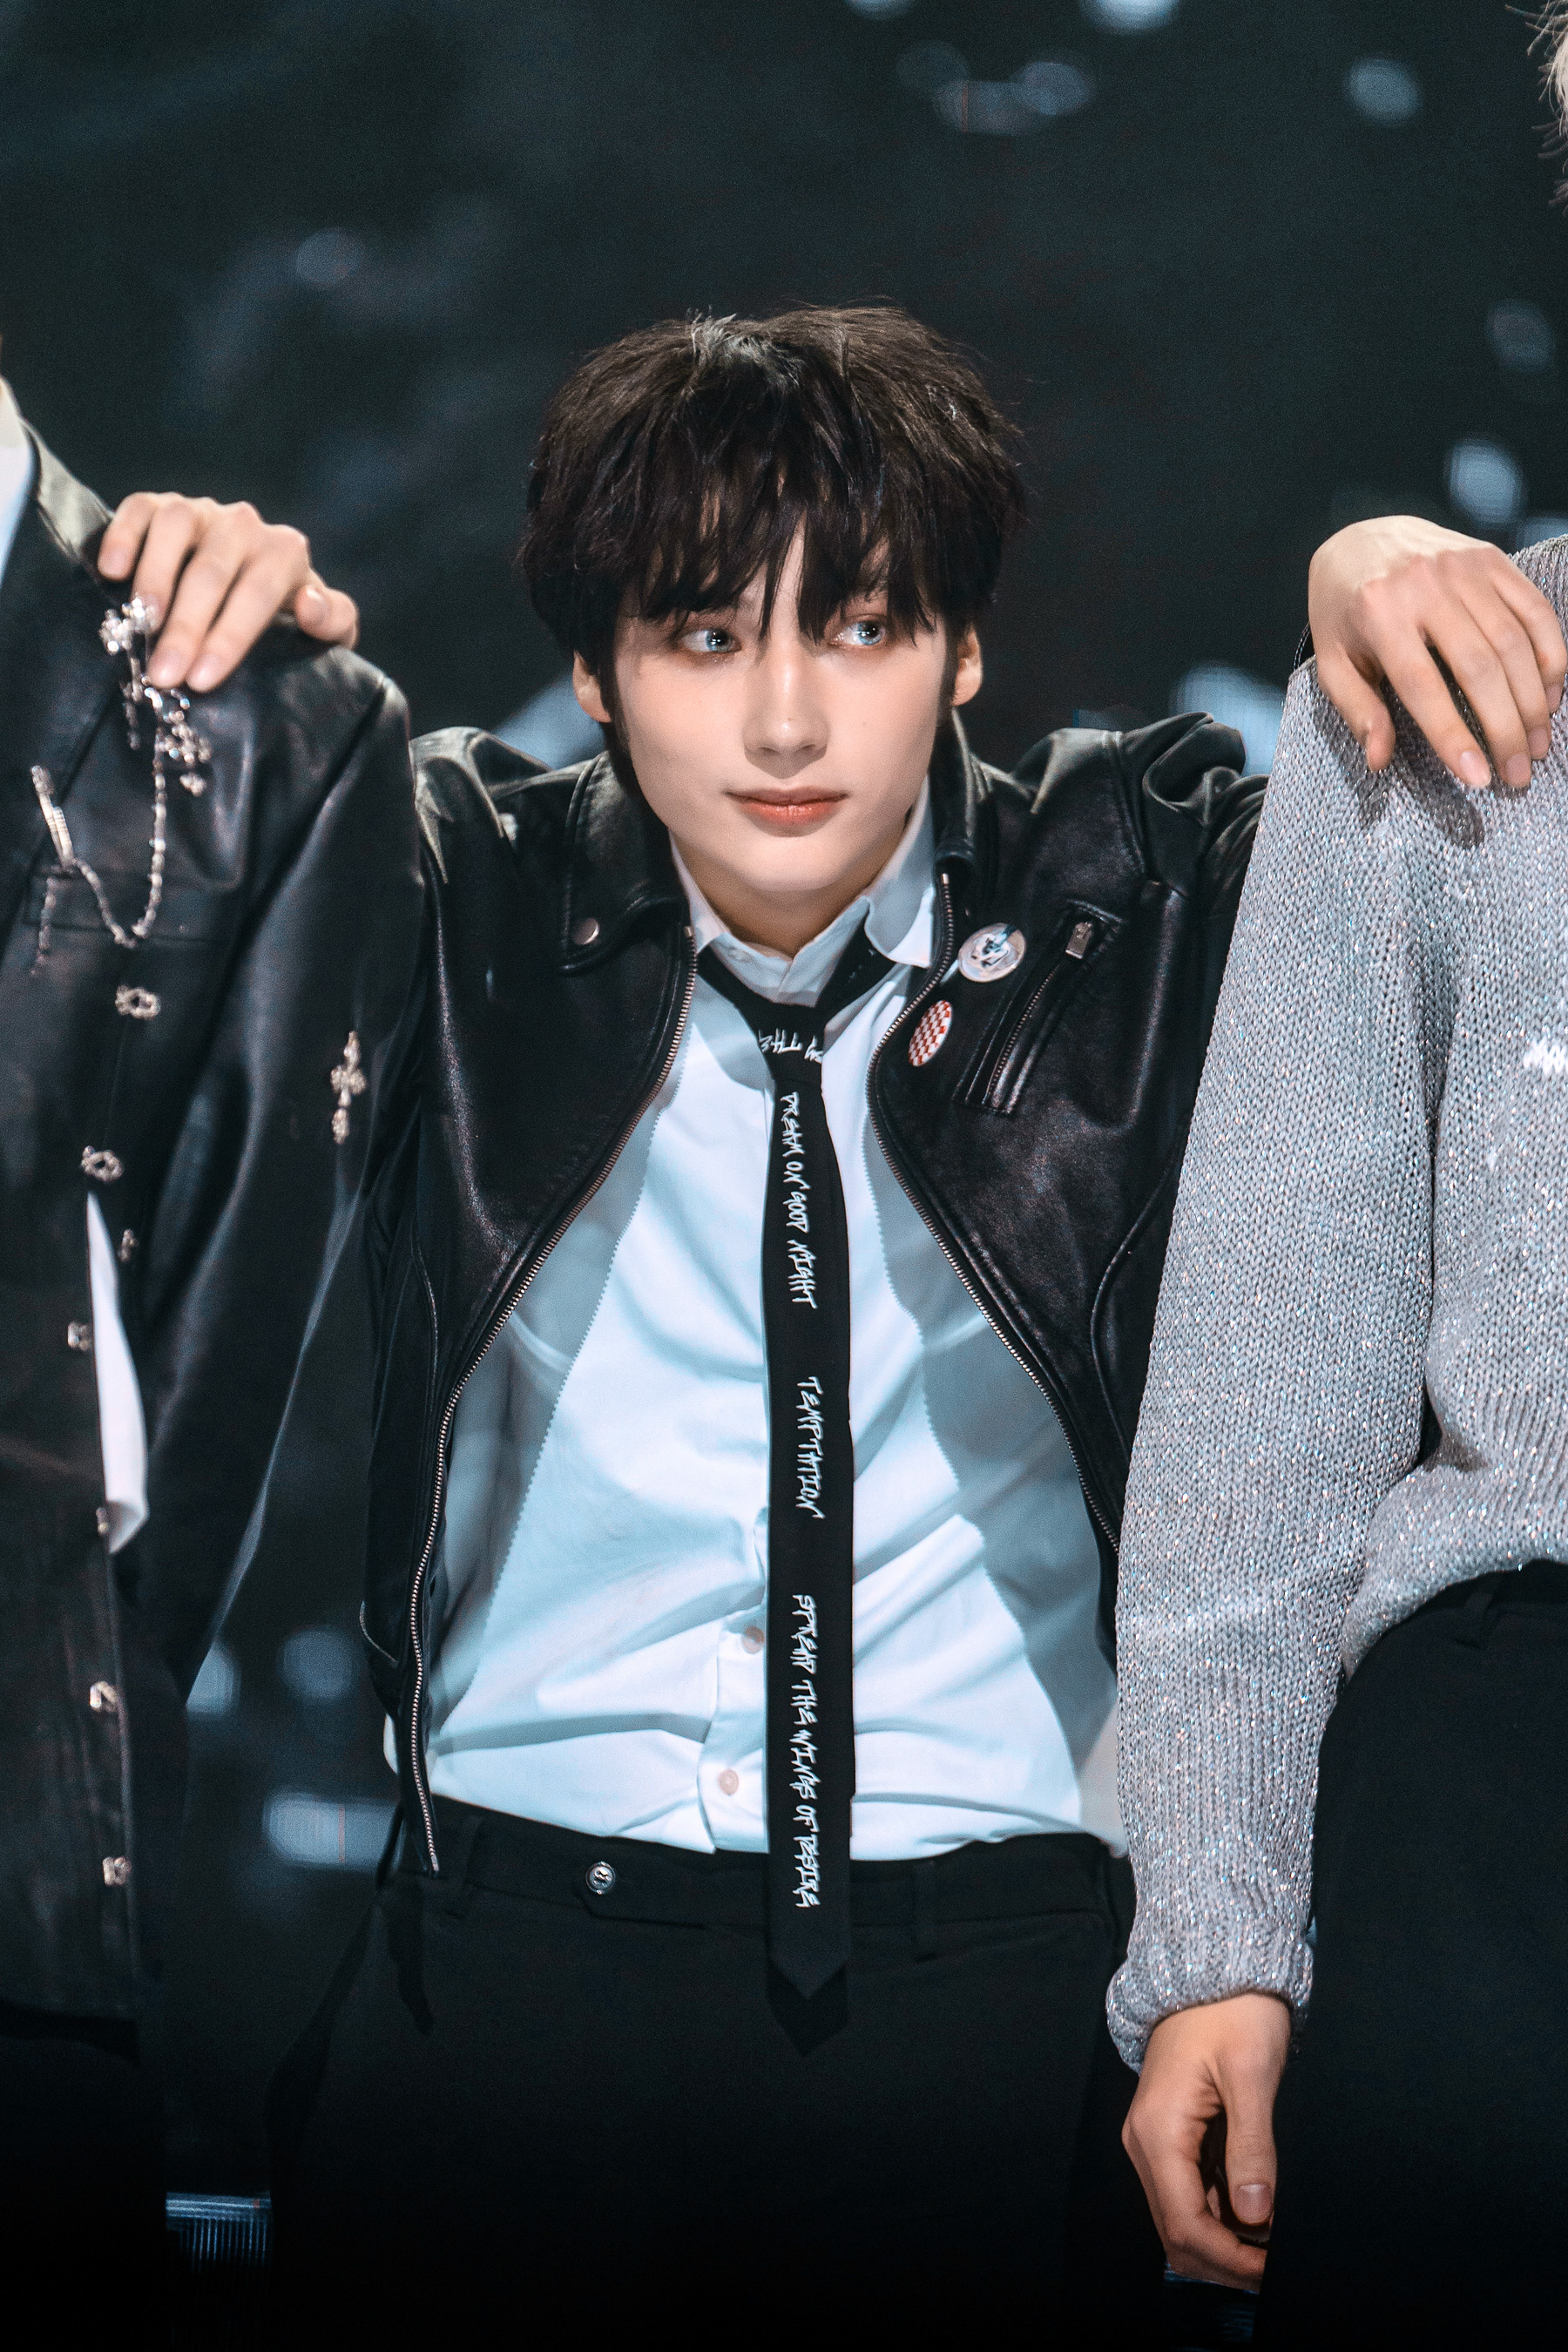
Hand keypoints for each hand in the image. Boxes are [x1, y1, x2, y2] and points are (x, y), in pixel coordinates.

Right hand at [97, 493, 358, 693]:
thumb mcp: (322, 630)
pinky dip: (124, 535)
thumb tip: (311, 606)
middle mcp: (245, 525)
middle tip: (164, 673)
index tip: (203, 680)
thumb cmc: (284, 620)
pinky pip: (140, 509)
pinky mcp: (160, 506)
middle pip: (212, 572)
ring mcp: (201, 511)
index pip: (257, 594)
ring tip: (141, 623)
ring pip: (175, 530)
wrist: (249, 584)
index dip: (229, 638)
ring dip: (155, 578)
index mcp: (285, 554)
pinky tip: (112, 572)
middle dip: (187, 627)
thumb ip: (334, 621)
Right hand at [1122, 1991, 1291, 2291]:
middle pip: (1175, 2231)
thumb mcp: (1252, 2074)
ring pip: (1179, 2218)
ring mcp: (1152, 2140)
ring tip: (1271, 2249)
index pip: (1185, 2222)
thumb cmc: (1234, 2013)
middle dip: (1224, 2261)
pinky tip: (1254, 2217)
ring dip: (1221, 2243)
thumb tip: (1257, 2215)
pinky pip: (1185, 2193)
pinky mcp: (1167, 2136)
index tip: (1273, 2270)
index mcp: (1158, 2130)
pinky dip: (1217, 2218)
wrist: (1212, 1974)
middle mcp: (1144, 2142)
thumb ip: (1252, 2146)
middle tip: (1275, 2268)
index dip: (1229, 2258)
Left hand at [1309, 517, 1566, 791]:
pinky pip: (1534, 610)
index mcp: (1378, 614)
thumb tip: (1380, 761)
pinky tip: (1550, 695)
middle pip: (1479, 667)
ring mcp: (1463, 568)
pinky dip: (1551, 655)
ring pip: (1513, 642)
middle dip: (1504, 728)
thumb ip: (1357, 710)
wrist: (1358, 539)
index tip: (1477, 777)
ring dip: (1533, 701)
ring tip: (1536, 745)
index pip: (1423, 686)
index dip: (1453, 736)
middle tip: (1517, 774)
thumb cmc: (1344, 614)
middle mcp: (1424, 585)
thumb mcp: (1333, 662)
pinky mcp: (1491, 558)